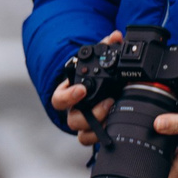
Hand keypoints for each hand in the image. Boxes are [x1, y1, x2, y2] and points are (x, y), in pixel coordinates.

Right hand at [53, 30, 123, 144]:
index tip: (82, 90)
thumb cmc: (93, 75)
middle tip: (109, 102)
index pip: (59, 99)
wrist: (101, 88)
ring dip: (99, 127)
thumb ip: (105, 46)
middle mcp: (73, 111)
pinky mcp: (95, 133)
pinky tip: (118, 127)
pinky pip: (95, 142)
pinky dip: (105, 137)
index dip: (68, 96)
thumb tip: (115, 35)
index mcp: (68, 94)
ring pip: (83, 136)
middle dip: (92, 114)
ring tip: (115, 116)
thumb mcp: (97, 59)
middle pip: (73, 121)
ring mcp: (83, 125)